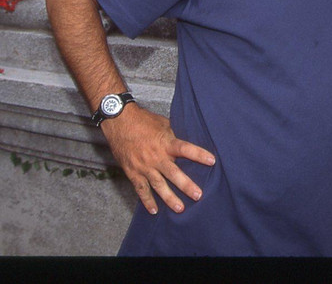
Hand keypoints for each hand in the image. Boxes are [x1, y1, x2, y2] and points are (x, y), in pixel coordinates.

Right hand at [101, 104, 215, 214]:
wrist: (119, 121)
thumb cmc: (142, 120)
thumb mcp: (162, 124)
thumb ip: (173, 136)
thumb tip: (183, 143)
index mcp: (165, 142)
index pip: (185, 149)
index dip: (199, 154)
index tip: (212, 161)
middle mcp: (156, 156)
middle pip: (173, 173)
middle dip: (186, 185)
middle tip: (198, 196)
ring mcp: (144, 166)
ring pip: (158, 185)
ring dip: (169, 198)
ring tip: (180, 209)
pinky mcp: (133, 172)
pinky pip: (141, 189)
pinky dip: (147, 200)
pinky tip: (154, 210)